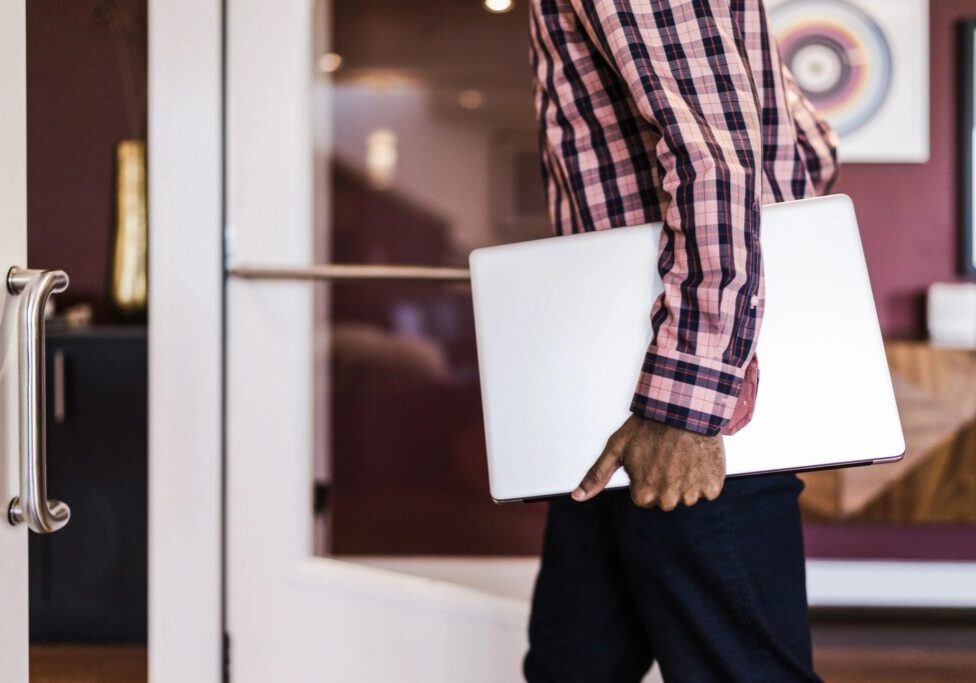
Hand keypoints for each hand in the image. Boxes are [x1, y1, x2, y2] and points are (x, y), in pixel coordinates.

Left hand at [571, 415, 725, 510]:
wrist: (683, 409)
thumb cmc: (648, 426)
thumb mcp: (616, 447)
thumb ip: (596, 475)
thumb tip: (577, 496)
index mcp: (643, 495)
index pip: (644, 498)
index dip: (647, 478)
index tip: (650, 460)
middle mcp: (667, 500)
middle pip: (666, 500)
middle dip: (666, 483)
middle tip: (667, 458)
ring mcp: (692, 495)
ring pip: (688, 497)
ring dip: (687, 481)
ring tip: (682, 457)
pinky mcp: (713, 487)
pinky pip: (708, 492)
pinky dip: (705, 478)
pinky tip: (697, 460)